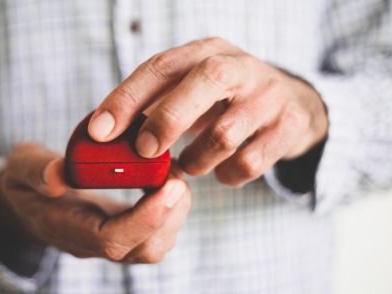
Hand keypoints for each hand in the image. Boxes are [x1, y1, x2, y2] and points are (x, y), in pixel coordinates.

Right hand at [0, 143, 190, 274]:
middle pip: (141, 249)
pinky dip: (169, 208)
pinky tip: (166, 179)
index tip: (168, 186)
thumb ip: (36, 170)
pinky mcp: (121, 231)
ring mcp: (107, 240)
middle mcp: (90, 243)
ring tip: (175, 175)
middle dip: (170, 215)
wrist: (25, 200)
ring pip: (152, 245)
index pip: (110, 240)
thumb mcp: (20, 166)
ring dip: (174, 212)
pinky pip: (153, 233)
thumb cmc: (24, 181)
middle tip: (179, 176)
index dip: (145, 219)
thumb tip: (58, 174)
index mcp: (64, 227)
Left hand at [88, 37, 328, 186]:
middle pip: (205, 81)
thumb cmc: (223, 99)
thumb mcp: (190, 89)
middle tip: (144, 151)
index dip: (127, 98)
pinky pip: (250, 163)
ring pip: (226, 133)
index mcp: (206, 51)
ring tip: (188, 164)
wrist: (292, 103)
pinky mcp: (290, 126)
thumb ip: (151, 105)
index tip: (99, 131)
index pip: (161, 66)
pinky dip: (227, 175)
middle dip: (167, 120)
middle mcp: (240, 65)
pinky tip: (221, 171)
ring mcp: (269, 95)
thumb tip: (103, 136)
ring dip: (196, 159)